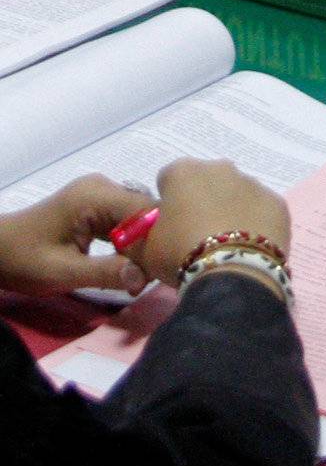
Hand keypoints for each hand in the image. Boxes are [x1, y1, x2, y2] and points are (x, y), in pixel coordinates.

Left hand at [0, 174, 149, 297]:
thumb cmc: (24, 261)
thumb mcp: (63, 273)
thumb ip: (105, 273)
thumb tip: (143, 279)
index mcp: (96, 195)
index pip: (146, 210)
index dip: (159, 240)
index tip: (161, 272)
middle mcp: (103, 186)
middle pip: (146, 212)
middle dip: (152, 244)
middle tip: (150, 278)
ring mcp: (101, 193)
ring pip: (139, 216)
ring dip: (143, 244)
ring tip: (143, 273)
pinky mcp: (98, 204)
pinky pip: (127, 219)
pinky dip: (131, 241)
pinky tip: (130, 262)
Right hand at [131, 159, 291, 292]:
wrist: (232, 273)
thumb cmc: (180, 254)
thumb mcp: (142, 247)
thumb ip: (136, 231)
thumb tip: (137, 227)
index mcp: (184, 171)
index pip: (168, 179)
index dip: (166, 203)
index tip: (168, 226)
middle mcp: (221, 168)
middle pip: (205, 183)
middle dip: (200, 202)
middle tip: (195, 237)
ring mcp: (253, 183)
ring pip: (236, 194)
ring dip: (229, 211)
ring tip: (224, 246)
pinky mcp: (277, 203)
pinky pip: (260, 211)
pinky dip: (255, 224)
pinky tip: (248, 248)